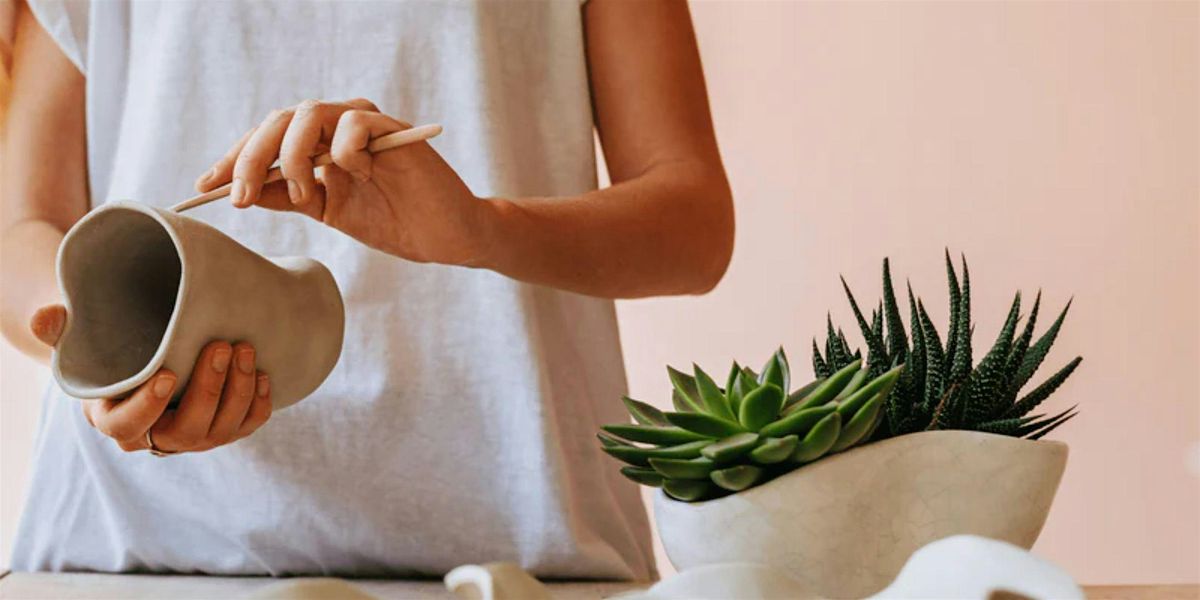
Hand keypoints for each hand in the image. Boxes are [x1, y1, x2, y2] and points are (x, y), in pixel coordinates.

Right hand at [31, 305, 271, 453]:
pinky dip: (259, 405)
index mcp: (115, 419)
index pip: (129, 426)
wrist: (146, 356)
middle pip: (187, 431)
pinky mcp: (223, 430)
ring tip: (245, 348)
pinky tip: (264, 374)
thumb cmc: (110, 349)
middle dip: (209, 389)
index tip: (167, 373)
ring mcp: (194, 438)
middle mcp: (157, 437)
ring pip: (222, 431)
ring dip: (239, 391)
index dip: (148, 405)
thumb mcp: (81, 340)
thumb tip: (47, 315)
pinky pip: (246, 427)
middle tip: (222, 346)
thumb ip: (59, 330)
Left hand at [195, 99, 488, 265]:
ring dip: (292, 156)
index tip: (206, 187)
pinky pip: (351, 125)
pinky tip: (358, 178)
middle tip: (239, 196)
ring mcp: (364, 124)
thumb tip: (243, 191)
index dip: (234, 159)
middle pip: (278, 121)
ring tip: (303, 196)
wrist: (445, 237)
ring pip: (308, 115)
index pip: (266, 137)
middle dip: (251, 158)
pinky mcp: (392, 129)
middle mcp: (337, 126)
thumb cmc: (393, 221)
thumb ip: (289, 196)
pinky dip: (343, 153)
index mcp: (318, 143)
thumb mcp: (329, 212)